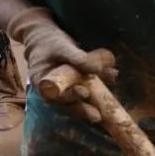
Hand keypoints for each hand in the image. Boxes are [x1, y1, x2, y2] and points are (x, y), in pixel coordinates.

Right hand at [5, 7, 115, 121]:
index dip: (69, 96)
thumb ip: (78, 58)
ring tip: (105, 113)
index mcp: (42, 81)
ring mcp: (63, 88)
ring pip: (76, 100)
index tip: (84, 93)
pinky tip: (112, 82)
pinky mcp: (74, 84)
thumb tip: (97, 69)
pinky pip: (85, 90)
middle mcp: (52, 89)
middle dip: (82, 109)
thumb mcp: (62, 47)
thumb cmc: (50, 42)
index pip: (55, 94)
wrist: (46, 38)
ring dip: (91, 105)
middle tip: (97, 117)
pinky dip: (98, 89)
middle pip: (67, 103)